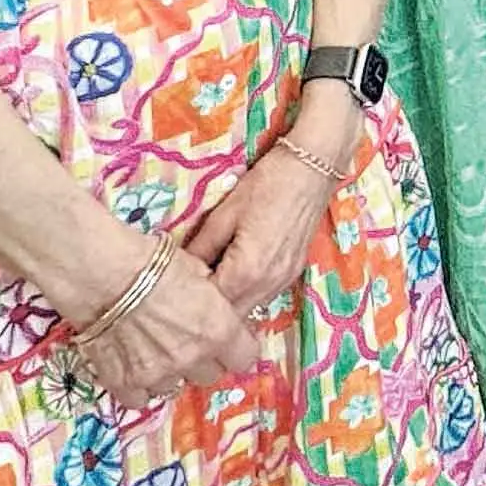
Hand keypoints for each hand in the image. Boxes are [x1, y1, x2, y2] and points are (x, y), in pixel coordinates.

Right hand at [60, 244, 259, 408]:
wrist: (103, 274)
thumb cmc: (151, 264)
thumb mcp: (198, 271)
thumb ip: (213, 300)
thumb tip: (217, 307)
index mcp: (218, 330)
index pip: (245, 358)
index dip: (238, 348)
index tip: (230, 340)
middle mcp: (192, 358)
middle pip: (211, 374)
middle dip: (204, 359)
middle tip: (189, 341)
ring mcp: (158, 374)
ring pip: (175, 386)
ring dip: (170, 372)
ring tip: (156, 350)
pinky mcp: (125, 382)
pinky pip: (140, 399)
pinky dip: (139, 386)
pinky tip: (134, 366)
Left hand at [184, 141, 341, 316]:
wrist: (313, 167)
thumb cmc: (267, 184)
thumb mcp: (225, 213)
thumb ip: (201, 247)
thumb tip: (178, 270)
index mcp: (247, 271)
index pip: (210, 306)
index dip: (188, 301)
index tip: (172, 290)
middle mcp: (268, 285)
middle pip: (231, 318)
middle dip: (208, 311)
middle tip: (185, 293)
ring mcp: (284, 281)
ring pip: (248, 311)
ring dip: (227, 305)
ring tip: (206, 286)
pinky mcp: (292, 273)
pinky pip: (262, 297)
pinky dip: (244, 295)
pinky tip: (231, 279)